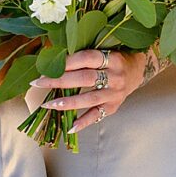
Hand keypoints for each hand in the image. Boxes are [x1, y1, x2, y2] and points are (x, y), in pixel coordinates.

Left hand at [29, 49, 146, 132]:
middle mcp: (115, 76)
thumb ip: (83, 54)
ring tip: (48, 104)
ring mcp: (115, 94)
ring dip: (67, 103)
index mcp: (112, 58)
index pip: (87, 58)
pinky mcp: (113, 107)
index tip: (48, 66)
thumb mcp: (104, 49)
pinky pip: (96, 116)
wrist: (136, 71)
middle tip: (39, 82)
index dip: (67, 62)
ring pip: (89, 99)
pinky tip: (70, 127)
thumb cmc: (113, 58)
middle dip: (59, 81)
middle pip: (85, 79)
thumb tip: (54, 57)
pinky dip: (83, 122)